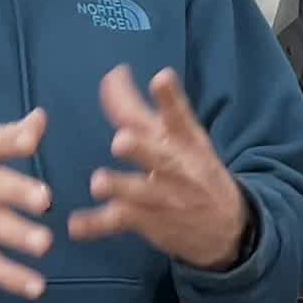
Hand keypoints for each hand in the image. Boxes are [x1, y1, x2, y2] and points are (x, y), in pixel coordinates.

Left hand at [67, 65, 248, 270]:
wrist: (227, 227)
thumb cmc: (193, 169)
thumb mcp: (180, 138)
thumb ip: (141, 109)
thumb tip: (113, 75)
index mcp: (184, 140)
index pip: (178, 115)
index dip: (168, 97)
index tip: (161, 79)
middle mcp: (174, 166)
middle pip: (157, 155)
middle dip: (139, 147)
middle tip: (121, 141)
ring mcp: (162, 196)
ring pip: (137, 191)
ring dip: (118, 187)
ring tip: (99, 184)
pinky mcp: (148, 221)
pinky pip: (119, 222)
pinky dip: (96, 225)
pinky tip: (75, 226)